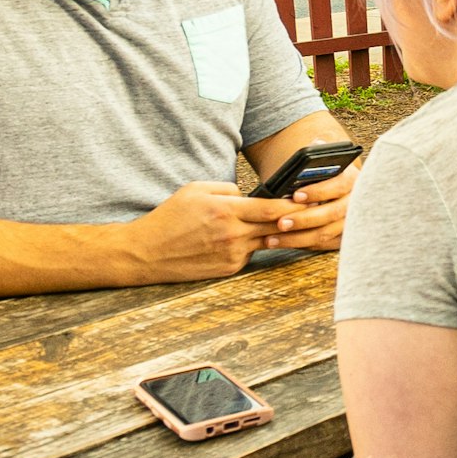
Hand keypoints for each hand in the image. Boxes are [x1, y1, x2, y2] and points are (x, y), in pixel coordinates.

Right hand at [118, 179, 299, 281]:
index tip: (309, 199)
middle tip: (310, 212)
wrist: (146, 253)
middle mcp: (232, 234)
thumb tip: (249, 193)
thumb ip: (227, 188)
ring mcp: (231, 254)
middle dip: (293, 218)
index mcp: (225, 210)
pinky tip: (242, 239)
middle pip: (275, 225)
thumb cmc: (169, 217)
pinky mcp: (228, 269)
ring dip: (273, 232)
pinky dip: (250, 245)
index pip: (271, 207)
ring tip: (281, 223)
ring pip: (265, 240)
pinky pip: (249, 254)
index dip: (294, 204)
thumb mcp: (195, 189)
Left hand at [269, 157, 358, 255]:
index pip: (337, 186)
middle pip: (332, 214)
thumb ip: (320, 152)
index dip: (317, 192)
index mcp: (351, 180)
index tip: (295, 196)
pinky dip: (302, 245)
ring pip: (325, 234)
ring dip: (297, 238)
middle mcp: (356, 203)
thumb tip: (316, 144)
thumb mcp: (326, 160)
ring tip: (271, 239)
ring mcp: (351, 223)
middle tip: (280, 223)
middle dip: (304, 219)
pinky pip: (322, 245)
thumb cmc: (326, 174)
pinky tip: (282, 243)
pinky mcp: (343, 238)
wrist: (340, 190)